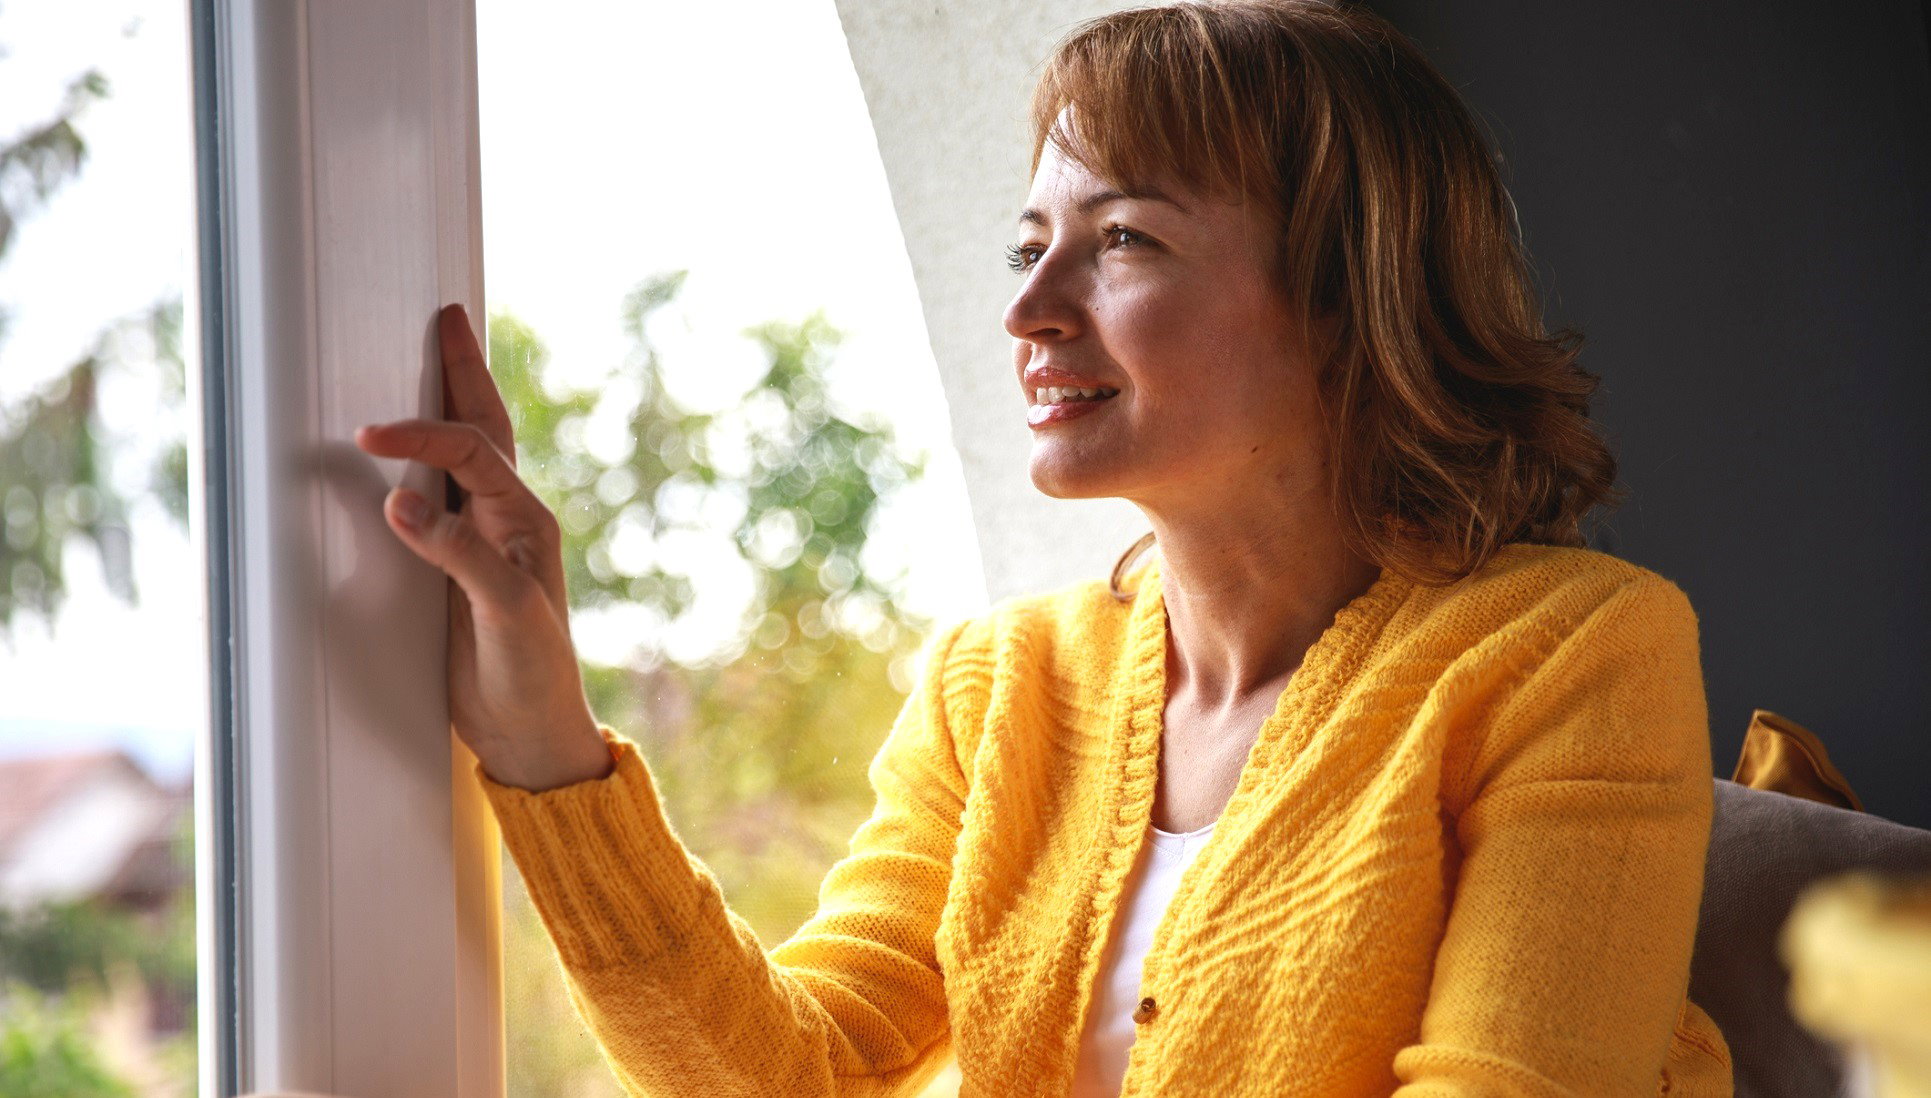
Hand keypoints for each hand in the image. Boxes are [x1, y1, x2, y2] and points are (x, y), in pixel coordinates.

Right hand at [354, 303, 613, 791]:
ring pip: (469, 455)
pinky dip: (429, 460)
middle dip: (463, 372)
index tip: (367, 435)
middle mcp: (511, 521)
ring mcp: (488, 541)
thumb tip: (397, 498)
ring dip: (451, 404)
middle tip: (449, 316)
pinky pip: (445, 497)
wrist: (535, 733)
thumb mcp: (503, 613)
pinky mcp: (463, 568)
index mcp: (526, 521)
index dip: (421, 434)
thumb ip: (457, 555)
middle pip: (486, 428)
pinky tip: (409, 454)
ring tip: (436, 357)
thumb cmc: (533, 675)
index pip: (470, 452)